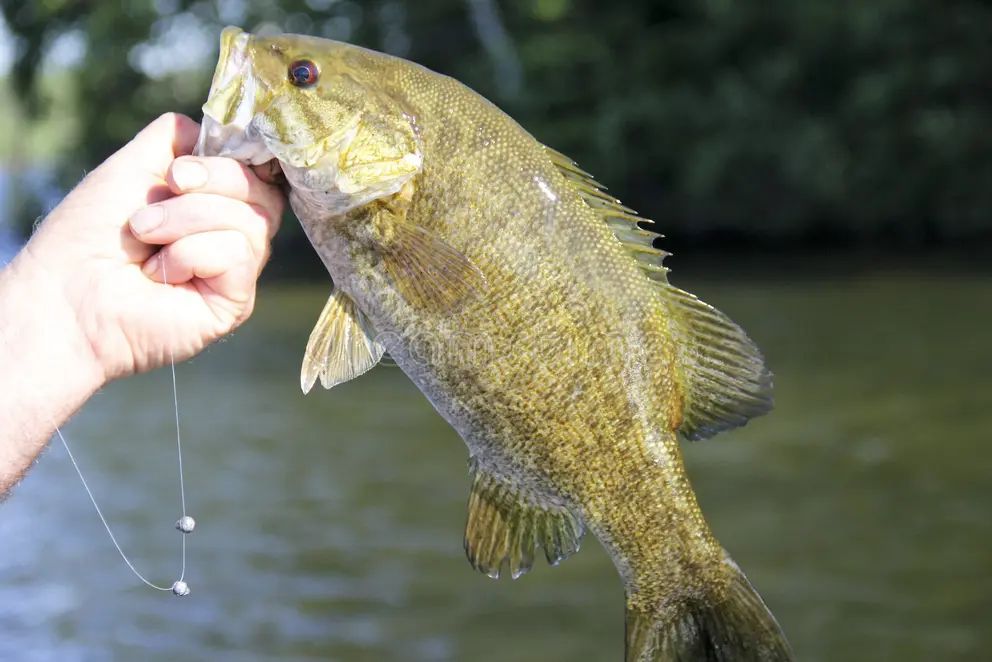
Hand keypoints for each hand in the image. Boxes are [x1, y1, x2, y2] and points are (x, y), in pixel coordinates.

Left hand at [20, 113, 283, 381]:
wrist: (66, 291)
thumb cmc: (90, 234)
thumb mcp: (134, 165)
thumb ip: (177, 137)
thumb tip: (215, 131)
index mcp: (216, 202)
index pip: (259, 171)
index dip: (232, 161)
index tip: (180, 172)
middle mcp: (234, 235)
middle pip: (264, 191)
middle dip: (210, 183)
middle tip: (157, 200)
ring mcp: (238, 270)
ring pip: (251, 222)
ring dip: (185, 220)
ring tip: (145, 239)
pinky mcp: (236, 301)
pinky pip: (239, 254)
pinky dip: (191, 255)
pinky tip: (161, 274)